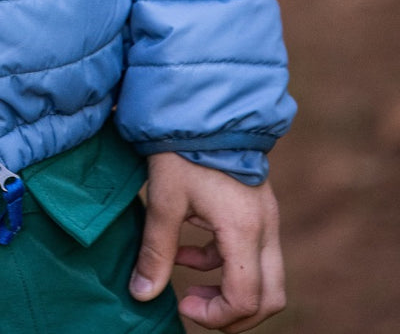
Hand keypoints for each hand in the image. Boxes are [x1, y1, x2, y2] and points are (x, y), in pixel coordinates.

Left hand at [130, 153, 284, 329]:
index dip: (216, 315)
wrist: (201, 100)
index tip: (183, 303)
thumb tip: (141, 295)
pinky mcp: (257, 205)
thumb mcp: (165, 199)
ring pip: (263, 276)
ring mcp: (266, 215)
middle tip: (195, 306)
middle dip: (234, 314)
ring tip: (184, 277)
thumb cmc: (182, 146)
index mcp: (244, 228)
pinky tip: (186, 247)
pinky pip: (251, 251)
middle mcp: (265, 226)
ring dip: (228, 287)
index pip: (245, 298)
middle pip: (270, 297)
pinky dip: (223, 261)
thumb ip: (156, 251)